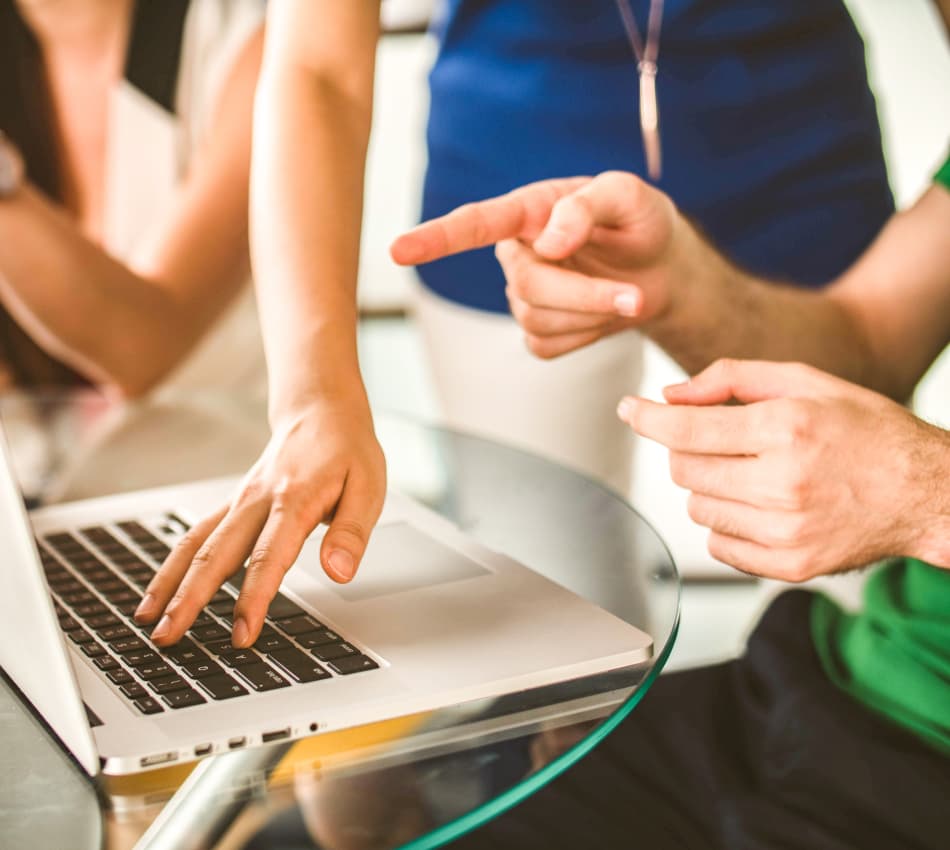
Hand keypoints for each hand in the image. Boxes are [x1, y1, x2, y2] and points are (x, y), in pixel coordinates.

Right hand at [135, 398, 385, 646]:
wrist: (321, 410)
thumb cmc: (347, 451)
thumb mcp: (369, 487)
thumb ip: (352, 532)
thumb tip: (339, 573)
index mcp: (295, 499)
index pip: (269, 556)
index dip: (254, 597)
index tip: (242, 633)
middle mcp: (258, 500)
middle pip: (216, 553)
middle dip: (190, 599)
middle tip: (169, 637)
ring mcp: (240, 501)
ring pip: (195, 543)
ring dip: (170, 583)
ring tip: (147, 620)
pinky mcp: (233, 504)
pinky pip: (196, 534)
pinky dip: (173, 564)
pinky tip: (159, 590)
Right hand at [391, 172, 685, 357]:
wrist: (663, 271)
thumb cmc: (640, 223)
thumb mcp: (629, 197)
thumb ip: (587, 206)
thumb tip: (547, 242)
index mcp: (529, 211)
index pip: (474, 224)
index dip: (435, 239)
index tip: (398, 251)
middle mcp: (518, 253)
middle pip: (528, 286)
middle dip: (585, 295)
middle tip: (634, 295)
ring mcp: (524, 296)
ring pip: (538, 320)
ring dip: (592, 314)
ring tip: (626, 295)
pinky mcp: (539, 331)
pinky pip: (548, 346)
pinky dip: (586, 337)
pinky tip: (601, 316)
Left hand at [618, 359, 949, 579]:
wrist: (926, 492)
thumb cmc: (866, 431)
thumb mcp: (806, 381)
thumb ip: (731, 379)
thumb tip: (671, 396)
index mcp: (786, 430)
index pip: (686, 429)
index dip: (647, 418)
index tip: (629, 410)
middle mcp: (783, 484)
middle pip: (684, 469)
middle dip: (690, 449)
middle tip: (724, 441)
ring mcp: (786, 532)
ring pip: (696, 508)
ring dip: (709, 487)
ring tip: (753, 473)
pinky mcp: (789, 566)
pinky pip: (718, 545)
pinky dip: (726, 524)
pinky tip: (760, 506)